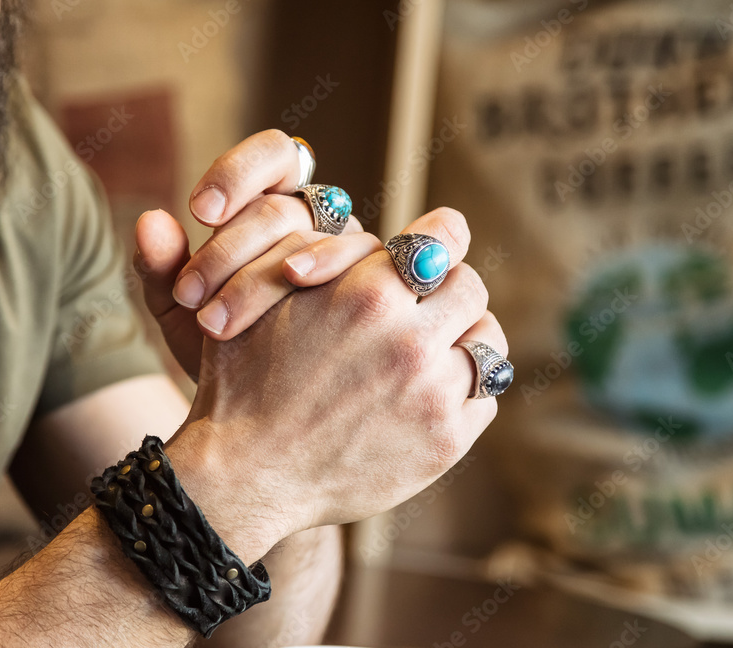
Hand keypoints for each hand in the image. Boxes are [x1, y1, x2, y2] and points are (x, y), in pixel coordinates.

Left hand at [135, 130, 381, 375]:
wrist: (261, 417)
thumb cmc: (223, 355)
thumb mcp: (183, 317)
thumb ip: (163, 271)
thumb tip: (149, 222)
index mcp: (275, 208)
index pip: (276, 155)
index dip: (240, 171)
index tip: (199, 210)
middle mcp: (321, 222)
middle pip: (284, 208)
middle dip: (227, 250)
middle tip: (188, 296)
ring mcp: (354, 255)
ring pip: (319, 238)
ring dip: (262, 276)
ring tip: (217, 322)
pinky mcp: (379, 289)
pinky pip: (363, 270)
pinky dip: (324, 277)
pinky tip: (293, 303)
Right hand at [164, 208, 508, 563]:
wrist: (247, 473)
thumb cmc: (244, 383)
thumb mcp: (267, 300)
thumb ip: (323, 257)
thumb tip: (373, 234)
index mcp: (367, 294)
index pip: (444, 236)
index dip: (441, 237)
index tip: (436, 248)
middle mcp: (410, 340)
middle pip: (470, 288)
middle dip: (449, 292)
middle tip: (428, 309)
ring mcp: (432, 393)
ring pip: (488, 341)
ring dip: (466, 339)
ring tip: (438, 351)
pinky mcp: (445, 440)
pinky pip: (487, 396)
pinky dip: (467, 391)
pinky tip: (432, 396)